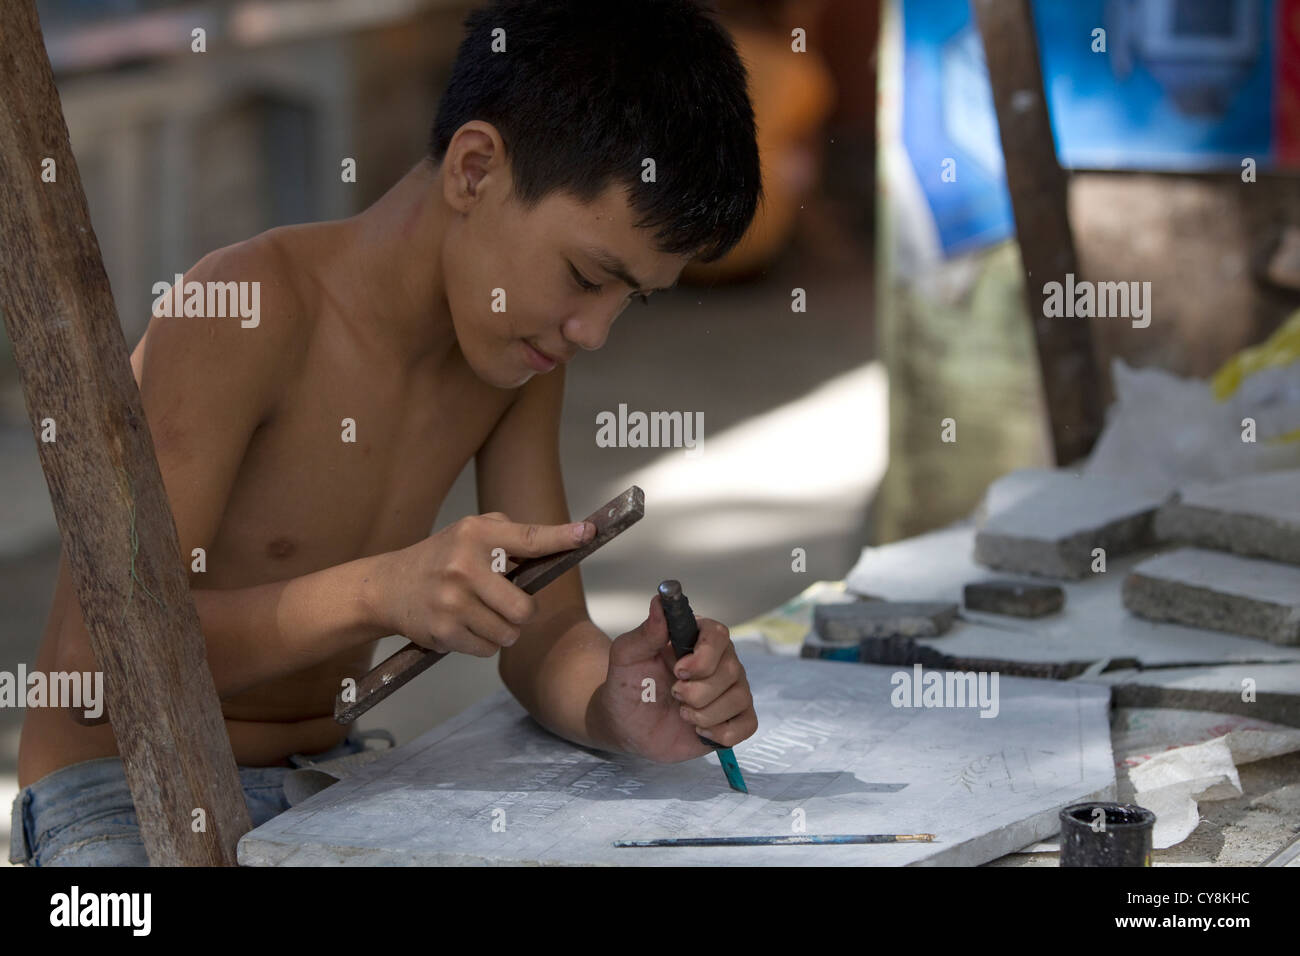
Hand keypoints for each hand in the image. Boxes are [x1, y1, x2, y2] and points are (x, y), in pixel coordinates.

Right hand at [369, 513, 593, 655]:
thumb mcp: (469, 533)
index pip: (529, 538)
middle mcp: (464, 565)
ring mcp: (452, 601)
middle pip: (525, 608)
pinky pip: (487, 650)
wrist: (387, 587)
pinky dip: (482, 643)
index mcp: (476, 534)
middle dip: (522, 612)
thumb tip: (557, 543)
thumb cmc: (440, 558)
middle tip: (507, 604)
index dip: (562, 538)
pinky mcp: (443, 632)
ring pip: (509, 633)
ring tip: (479, 613)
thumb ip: (509, 536)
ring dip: (502, 630)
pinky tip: (463, 625)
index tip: (587, 533)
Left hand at [591, 594, 756, 762]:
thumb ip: (646, 632)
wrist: (628, 725)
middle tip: (673, 693)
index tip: (678, 670)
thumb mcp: (627, 656)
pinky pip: (748, 725)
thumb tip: (659, 601)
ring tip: (682, 713)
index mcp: (698, 638)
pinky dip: (721, 733)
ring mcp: (732, 690)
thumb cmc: (629, 685)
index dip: (703, 656)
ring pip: (738, 699)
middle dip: (696, 692)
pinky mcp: (735, 719)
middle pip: (731, 671)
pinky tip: (699, 730)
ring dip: (703, 714)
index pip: (719, 635)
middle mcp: (722, 661)